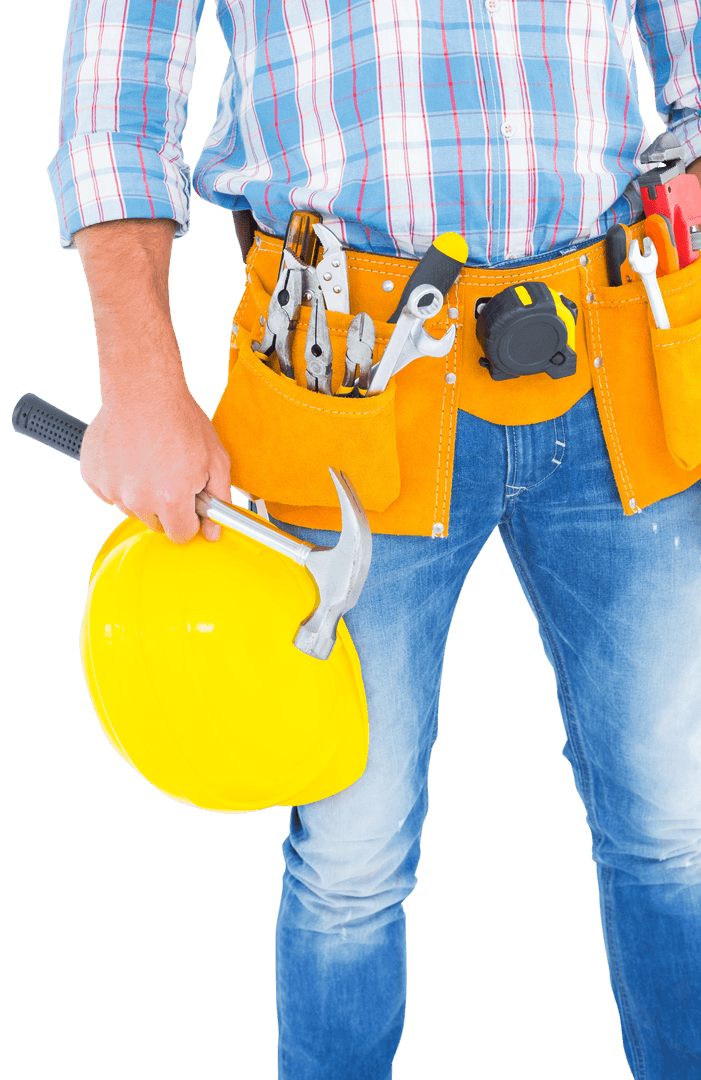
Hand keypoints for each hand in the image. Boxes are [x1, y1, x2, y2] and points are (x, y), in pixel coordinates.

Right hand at [72, 218, 230, 542]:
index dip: (190, 521)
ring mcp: (112, 489)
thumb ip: (219, 498)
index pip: (181, 535)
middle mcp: (138, 499)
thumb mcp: (215, 457)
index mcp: (171, 498)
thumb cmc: (180, 418)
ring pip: (132, 508)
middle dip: (167, 506)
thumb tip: (215, 530)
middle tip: (172, 474)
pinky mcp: (93, 477)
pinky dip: (121, 479)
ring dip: (142, 492)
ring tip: (152, 459)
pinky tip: (132, 456)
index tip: (191, 508)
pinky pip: (110, 492)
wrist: (142, 387)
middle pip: (156, 524)